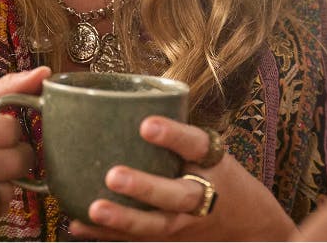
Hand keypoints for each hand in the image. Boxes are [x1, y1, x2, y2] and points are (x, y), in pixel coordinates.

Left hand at [68, 116, 295, 240]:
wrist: (249, 224)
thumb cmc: (218, 173)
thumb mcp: (210, 150)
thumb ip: (176, 132)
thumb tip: (121, 98)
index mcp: (212, 163)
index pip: (196, 145)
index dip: (174, 134)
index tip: (146, 123)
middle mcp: (201, 195)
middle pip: (176, 195)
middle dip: (146, 187)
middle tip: (113, 176)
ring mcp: (186, 223)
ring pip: (156, 225)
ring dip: (124, 219)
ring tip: (94, 209)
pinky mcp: (170, 239)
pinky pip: (137, 240)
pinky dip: (106, 235)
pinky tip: (78, 224)